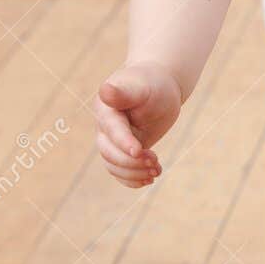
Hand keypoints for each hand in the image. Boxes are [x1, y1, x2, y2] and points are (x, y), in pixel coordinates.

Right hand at [93, 62, 181, 187]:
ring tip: (157, 170)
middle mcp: (105, 126)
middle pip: (109, 153)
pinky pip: (120, 171)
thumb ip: (124, 92)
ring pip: (113, 165)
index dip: (124, 143)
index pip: (112, 131)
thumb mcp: (141, 87)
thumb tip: (105, 90)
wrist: (159, 86)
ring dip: (134, 173)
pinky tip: (149, 179)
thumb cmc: (151, 83)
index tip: (140, 151)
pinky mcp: (123, 150)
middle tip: (155, 162)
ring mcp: (112, 140)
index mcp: (106, 109)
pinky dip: (132, 179)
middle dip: (131, 162)